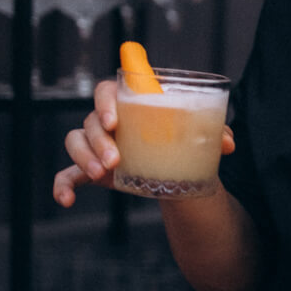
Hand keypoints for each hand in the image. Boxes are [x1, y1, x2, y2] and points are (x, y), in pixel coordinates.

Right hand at [52, 78, 234, 207]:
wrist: (175, 171)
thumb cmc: (183, 141)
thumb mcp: (199, 136)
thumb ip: (214, 133)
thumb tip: (227, 143)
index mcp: (131, 104)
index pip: (109, 90)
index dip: (105, 102)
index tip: (115, 121)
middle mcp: (109, 122)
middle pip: (91, 120)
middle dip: (98, 139)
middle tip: (116, 160)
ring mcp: (97, 146)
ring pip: (76, 141)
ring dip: (85, 157)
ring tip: (103, 173)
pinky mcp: (90, 170)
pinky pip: (67, 174)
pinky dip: (62, 185)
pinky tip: (65, 200)